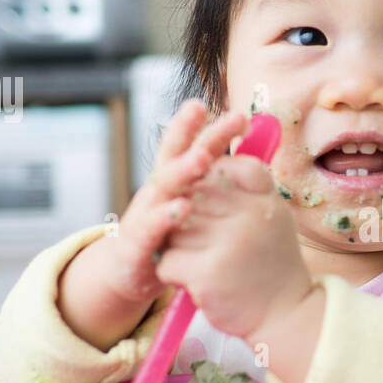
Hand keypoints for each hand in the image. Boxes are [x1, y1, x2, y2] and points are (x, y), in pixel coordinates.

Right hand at [100, 100, 249, 305]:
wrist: (127, 272)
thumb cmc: (169, 235)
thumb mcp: (192, 207)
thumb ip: (216, 183)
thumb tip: (255, 160)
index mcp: (173, 180)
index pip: (189, 146)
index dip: (209, 127)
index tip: (235, 110)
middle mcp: (157, 191)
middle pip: (177, 158)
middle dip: (199, 136)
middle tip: (228, 121)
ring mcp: (143, 214)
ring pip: (162, 188)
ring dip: (182, 171)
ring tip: (203, 158)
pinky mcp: (136, 245)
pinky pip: (149, 229)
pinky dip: (163, 217)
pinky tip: (180, 208)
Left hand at [155, 125, 316, 345]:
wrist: (286, 316)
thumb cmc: (272, 266)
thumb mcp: (272, 216)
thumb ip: (248, 187)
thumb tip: (211, 156)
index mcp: (265, 199)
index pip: (223, 168)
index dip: (208, 183)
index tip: (217, 210)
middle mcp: (251, 215)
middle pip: (191, 197)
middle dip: (188, 220)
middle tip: (208, 245)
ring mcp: (229, 243)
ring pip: (174, 229)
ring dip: (179, 248)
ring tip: (205, 264)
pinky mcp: (207, 272)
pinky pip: (167, 260)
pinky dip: (173, 273)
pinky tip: (196, 282)